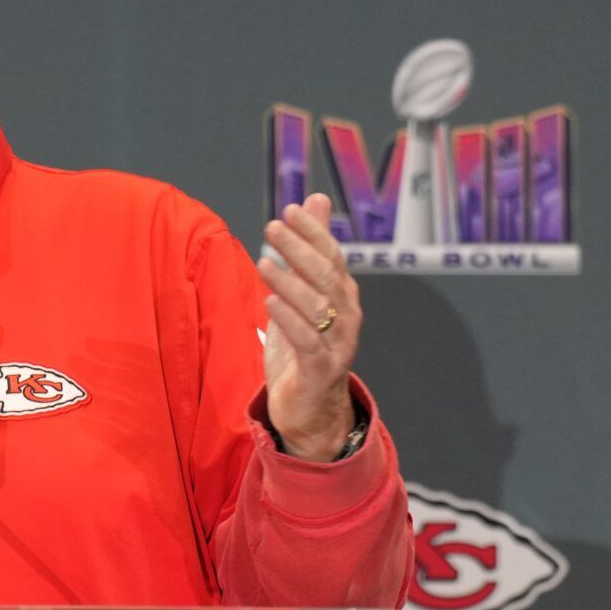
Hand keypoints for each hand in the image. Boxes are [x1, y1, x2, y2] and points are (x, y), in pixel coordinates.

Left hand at [258, 194, 359, 459]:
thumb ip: (310, 248)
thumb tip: (315, 200)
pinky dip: (290, 322)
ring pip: (318, 308)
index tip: (289, 211)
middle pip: (326, 277)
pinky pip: (309, 343)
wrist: (312, 410)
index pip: (331, 256)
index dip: (313, 233)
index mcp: (342, 295)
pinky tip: (270, 303)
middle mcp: (346, 316)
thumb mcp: (302, 293)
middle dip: (300, 250)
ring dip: (290, 283)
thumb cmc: (305, 347)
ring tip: (264, 263)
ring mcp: (338, 344)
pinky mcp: (322, 371)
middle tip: (273, 228)